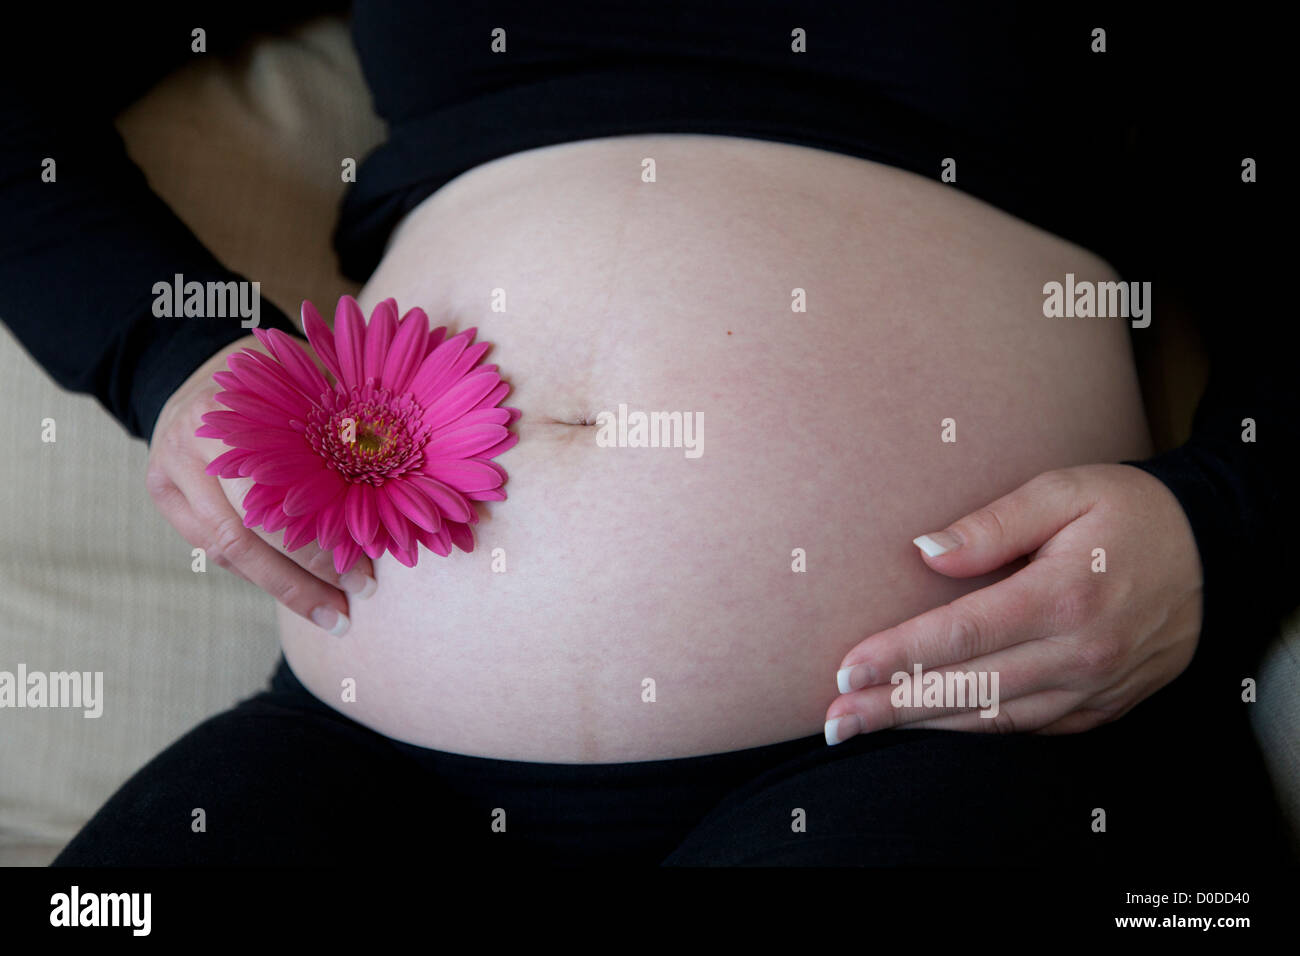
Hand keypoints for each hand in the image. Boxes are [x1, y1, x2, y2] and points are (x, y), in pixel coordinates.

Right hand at [146, 335, 374, 635]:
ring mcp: (168, 476)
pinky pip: (214, 549)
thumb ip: (333, 422)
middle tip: (350, 608)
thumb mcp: (302, 381)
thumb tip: (394, 476)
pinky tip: (299, 589)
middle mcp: (188, 448)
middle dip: (301, 580)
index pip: (274, 496)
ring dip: (282, 588)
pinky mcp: (163, 497)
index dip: (319, 540)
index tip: (366, 568)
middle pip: (243, 536)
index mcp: (226, 414)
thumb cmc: (270, 375)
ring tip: (331, 613)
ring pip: (226, 552)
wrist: (190, 361)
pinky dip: (260, 571)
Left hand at [824, 464, 1202, 741]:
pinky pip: (1028, 728)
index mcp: (1064, 596)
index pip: (961, 636)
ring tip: (865, 727)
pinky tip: (931, 725)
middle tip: (836, 719)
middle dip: (893, 706)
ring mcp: (1093, 688)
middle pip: (968, 689)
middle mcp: (1079, 654)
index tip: (846, 668)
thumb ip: (994, 524)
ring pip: (994, 718)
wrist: (1213, 552)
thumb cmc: (1129, 512)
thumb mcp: (1065, 491)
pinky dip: (975, 729)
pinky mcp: (1102, 707)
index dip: (899, 656)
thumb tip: (926, 552)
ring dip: (925, 725)